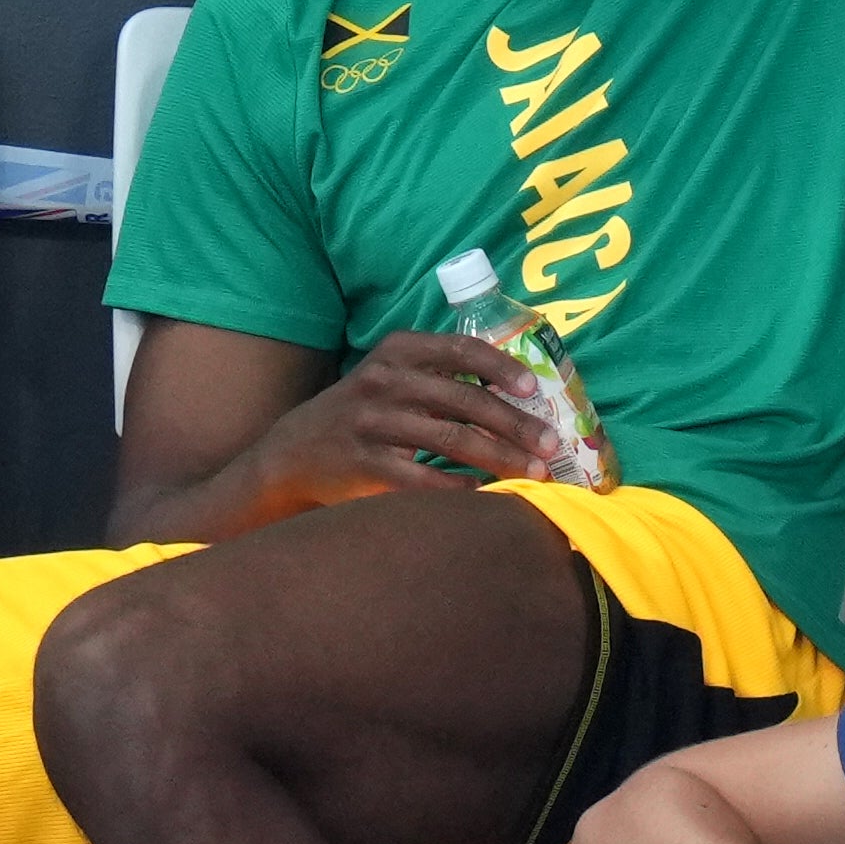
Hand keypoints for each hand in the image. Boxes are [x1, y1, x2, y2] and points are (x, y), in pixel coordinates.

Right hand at [232, 330, 554, 508]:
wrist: (295, 452)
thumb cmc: (364, 413)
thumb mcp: (391, 376)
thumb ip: (440, 375)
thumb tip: (519, 395)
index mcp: (398, 351)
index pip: (461, 348)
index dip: (502, 367)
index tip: (534, 389)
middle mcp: (385, 380)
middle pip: (466, 400)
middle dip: (516, 424)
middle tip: (549, 445)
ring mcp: (373, 422)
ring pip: (452, 440)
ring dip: (500, 458)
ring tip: (533, 474)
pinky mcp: (363, 464)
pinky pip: (422, 479)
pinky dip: (458, 488)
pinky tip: (483, 495)